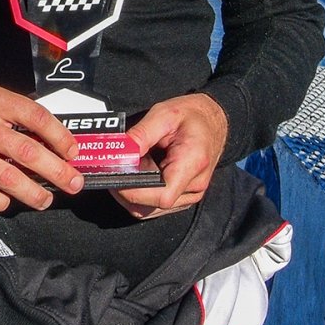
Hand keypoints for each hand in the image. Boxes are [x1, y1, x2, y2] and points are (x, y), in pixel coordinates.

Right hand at [0, 83, 82, 211]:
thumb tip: (61, 148)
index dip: (59, 136)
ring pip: (7, 177)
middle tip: (73, 183)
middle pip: (26, 150)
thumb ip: (20, 120)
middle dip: (56, 170)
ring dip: (33, 193)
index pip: (34, 115)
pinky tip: (9, 200)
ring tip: (46, 199)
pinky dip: (2, 201)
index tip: (73, 153)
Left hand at [112, 93, 227, 218]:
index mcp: (192, 163)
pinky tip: (137, 177)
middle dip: (126, 192)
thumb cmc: (191, 116)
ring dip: (132, 195)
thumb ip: (140, 134)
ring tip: (127, 171)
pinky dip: (140, 196)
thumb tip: (119, 153)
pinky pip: (155, 207)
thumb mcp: (164, 114)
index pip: (163, 195)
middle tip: (112, 171)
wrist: (212, 121)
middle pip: (152, 206)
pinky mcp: (184, 197)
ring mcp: (190, 195)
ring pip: (151, 210)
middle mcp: (194, 186)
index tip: (116, 178)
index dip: (134, 192)